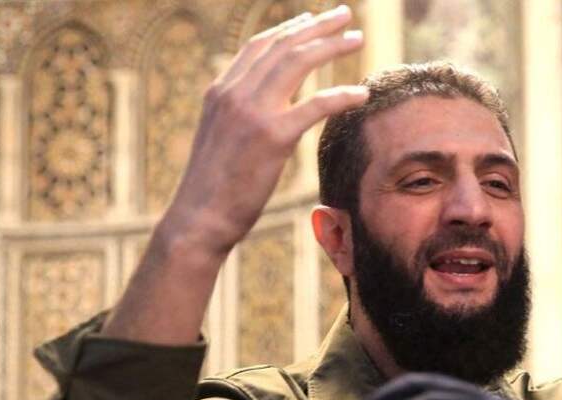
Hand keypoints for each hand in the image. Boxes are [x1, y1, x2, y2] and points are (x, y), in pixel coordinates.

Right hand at [159, 5, 367, 259]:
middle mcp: (234, 94)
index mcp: (221, 92)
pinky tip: (362, 93)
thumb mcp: (220, 141)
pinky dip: (341, 95)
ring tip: (358, 39)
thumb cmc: (213, 189)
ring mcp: (252, 112)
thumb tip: (263, 113)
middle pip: (282, 46)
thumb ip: (239, 118)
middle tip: (345, 15)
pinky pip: (315, 105)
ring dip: (332, 47)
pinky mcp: (272, 137)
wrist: (199, 218)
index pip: (258, 47)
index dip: (288, 29)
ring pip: (298, 64)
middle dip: (317, 26)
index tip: (312, 19)